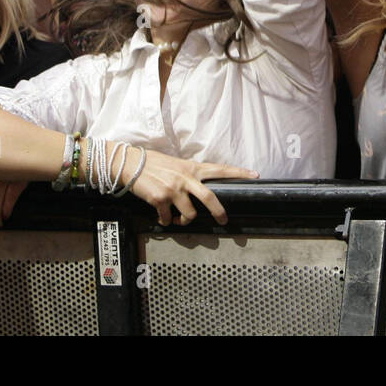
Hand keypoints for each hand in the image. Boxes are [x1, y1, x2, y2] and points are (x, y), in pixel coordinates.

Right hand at [122, 147, 257, 225]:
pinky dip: (166, 221)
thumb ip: (189, 173)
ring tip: (179, 219)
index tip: (254, 175)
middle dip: (218, 212)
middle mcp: (185, 178)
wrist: (131, 164)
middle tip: (223, 220)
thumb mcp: (176, 164)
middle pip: (209, 198)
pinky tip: (163, 217)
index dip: (239, 173)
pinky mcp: (160, 200)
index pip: (220, 169)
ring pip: (189, 214)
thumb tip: (198, 185)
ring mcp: (173, 190)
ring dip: (184, 220)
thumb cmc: (154, 163)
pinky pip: (168, 218)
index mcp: (192, 168)